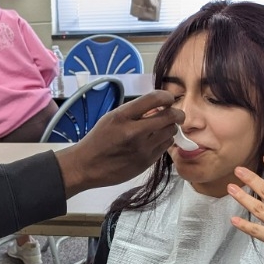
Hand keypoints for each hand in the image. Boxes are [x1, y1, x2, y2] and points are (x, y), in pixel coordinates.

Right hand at [54, 90, 182, 196]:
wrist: (87, 166)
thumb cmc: (98, 140)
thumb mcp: (111, 118)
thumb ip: (134, 111)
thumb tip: (158, 106)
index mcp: (122, 117)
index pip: (154, 99)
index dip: (167, 97)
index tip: (168, 99)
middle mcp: (134, 132)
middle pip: (169, 117)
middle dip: (177, 113)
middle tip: (176, 114)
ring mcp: (141, 149)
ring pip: (170, 132)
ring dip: (170, 128)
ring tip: (162, 128)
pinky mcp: (146, 162)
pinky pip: (165, 146)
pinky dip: (164, 141)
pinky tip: (155, 141)